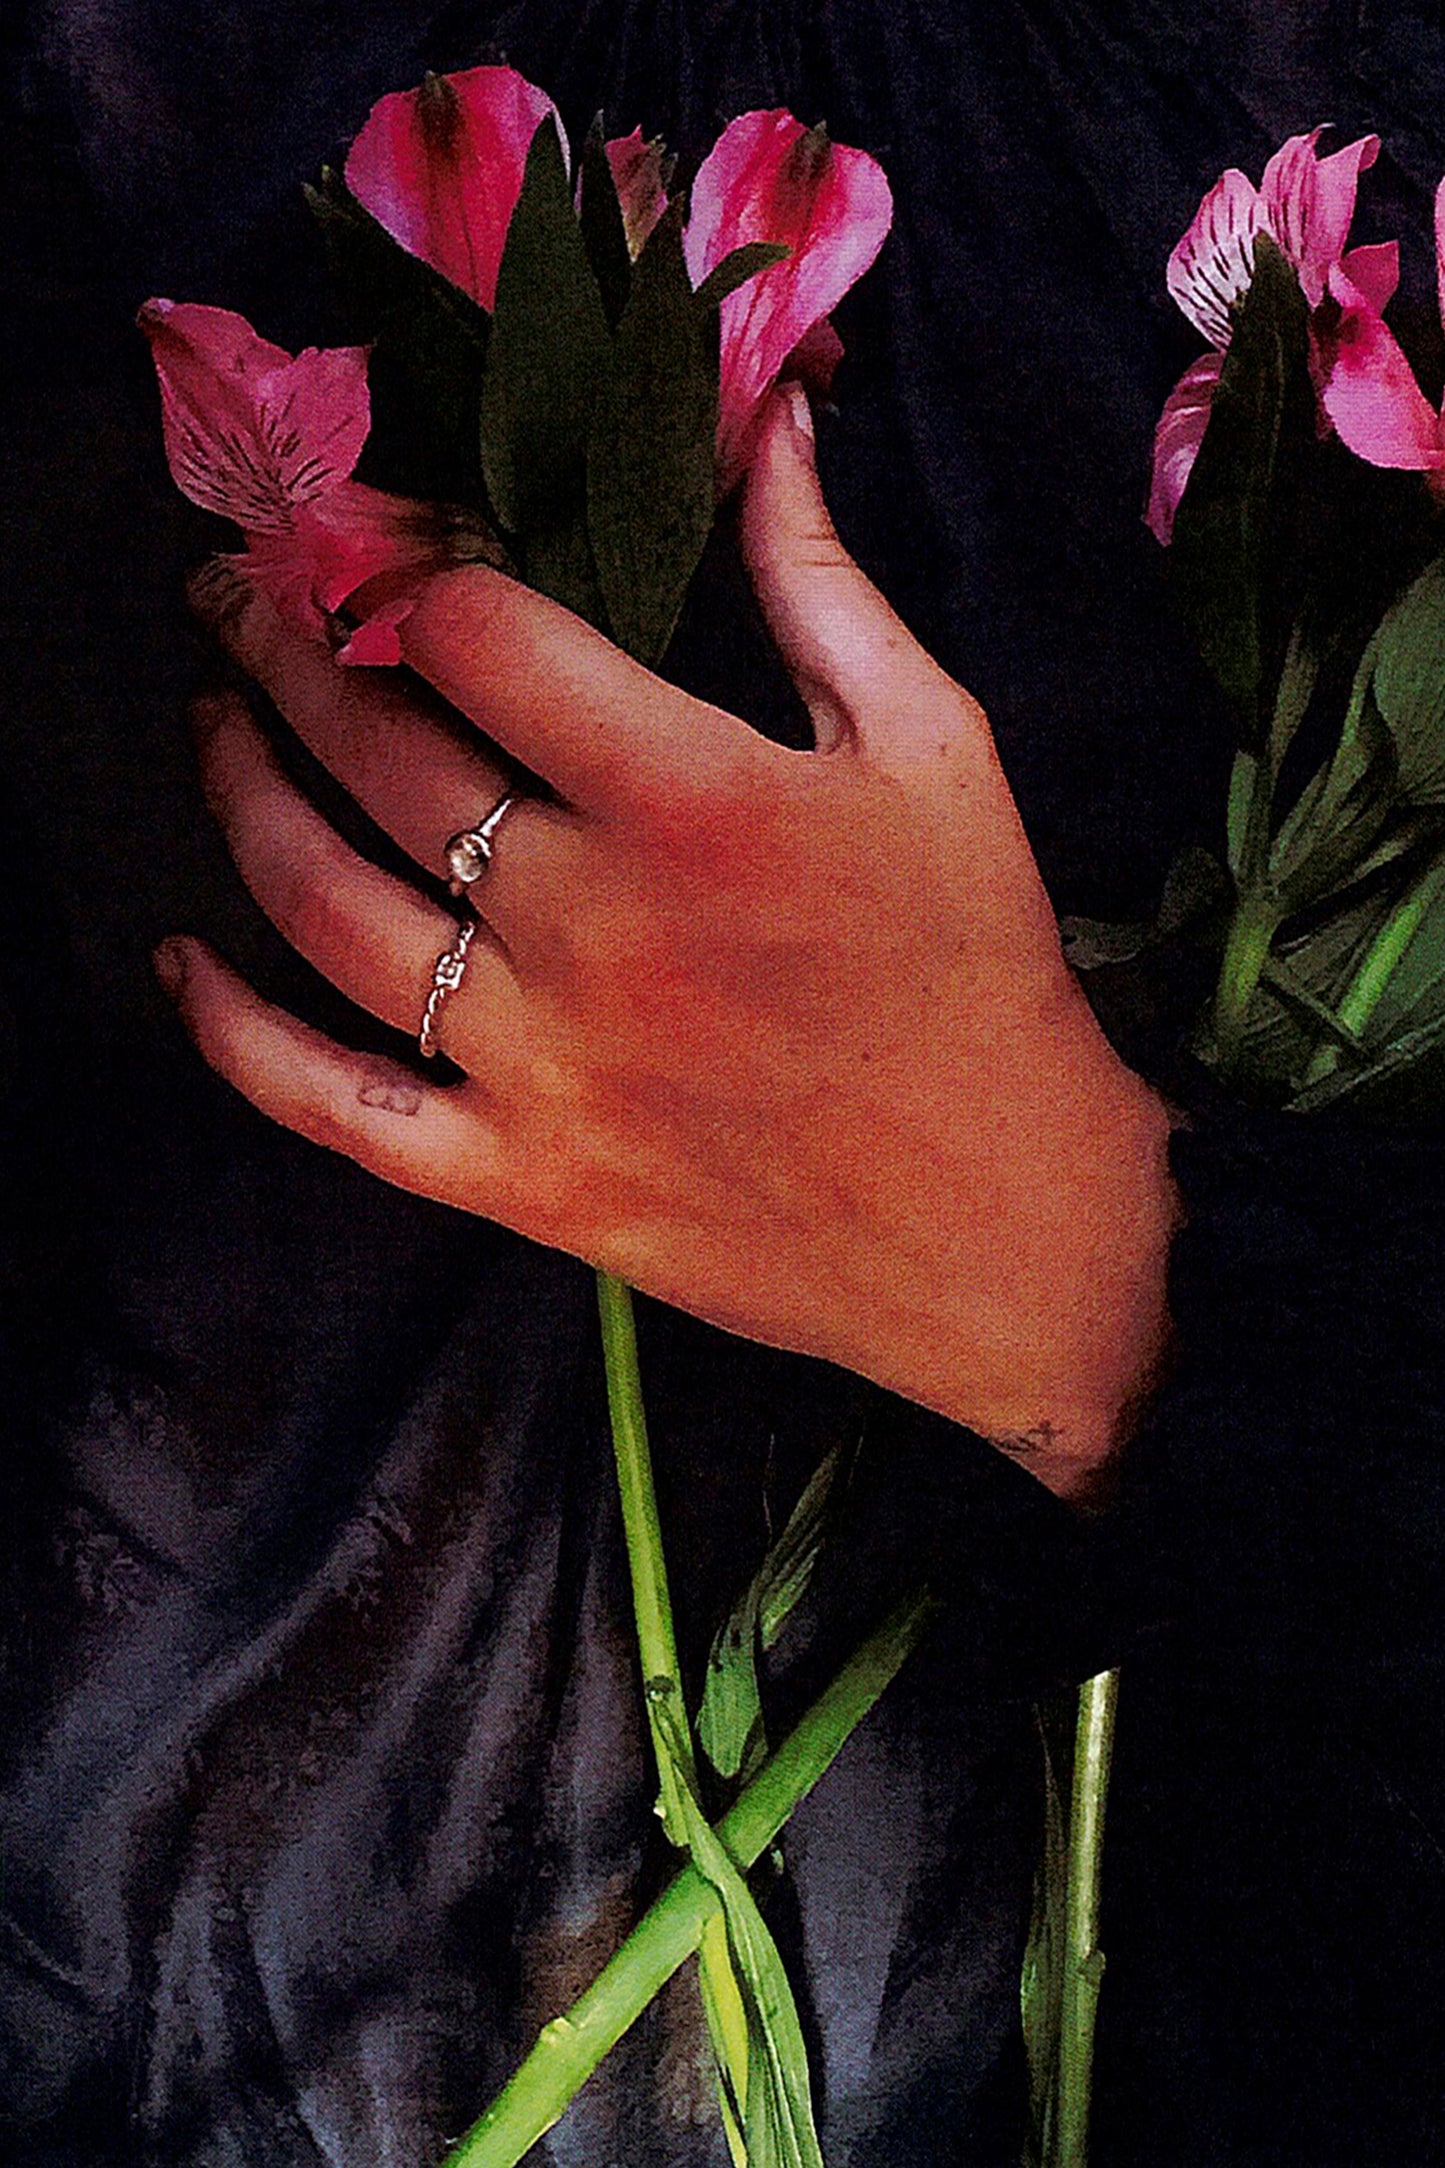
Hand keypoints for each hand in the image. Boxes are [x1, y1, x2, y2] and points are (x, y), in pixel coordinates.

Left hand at [159, 385, 1177, 1501]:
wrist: (1006, 1220)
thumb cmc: (974, 968)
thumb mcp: (934, 746)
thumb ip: (820, 576)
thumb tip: (761, 409)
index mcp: (692, 796)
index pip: (474, 632)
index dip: (399, 562)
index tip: (369, 537)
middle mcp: (591, 923)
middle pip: (372, 750)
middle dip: (281, 647)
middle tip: (237, 595)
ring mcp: (541, 1063)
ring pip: (323, 907)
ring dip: (240, 796)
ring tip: (215, 725)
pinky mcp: (521, 1178)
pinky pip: (332, 1106)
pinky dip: (235, 1036)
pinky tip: (183, 961)